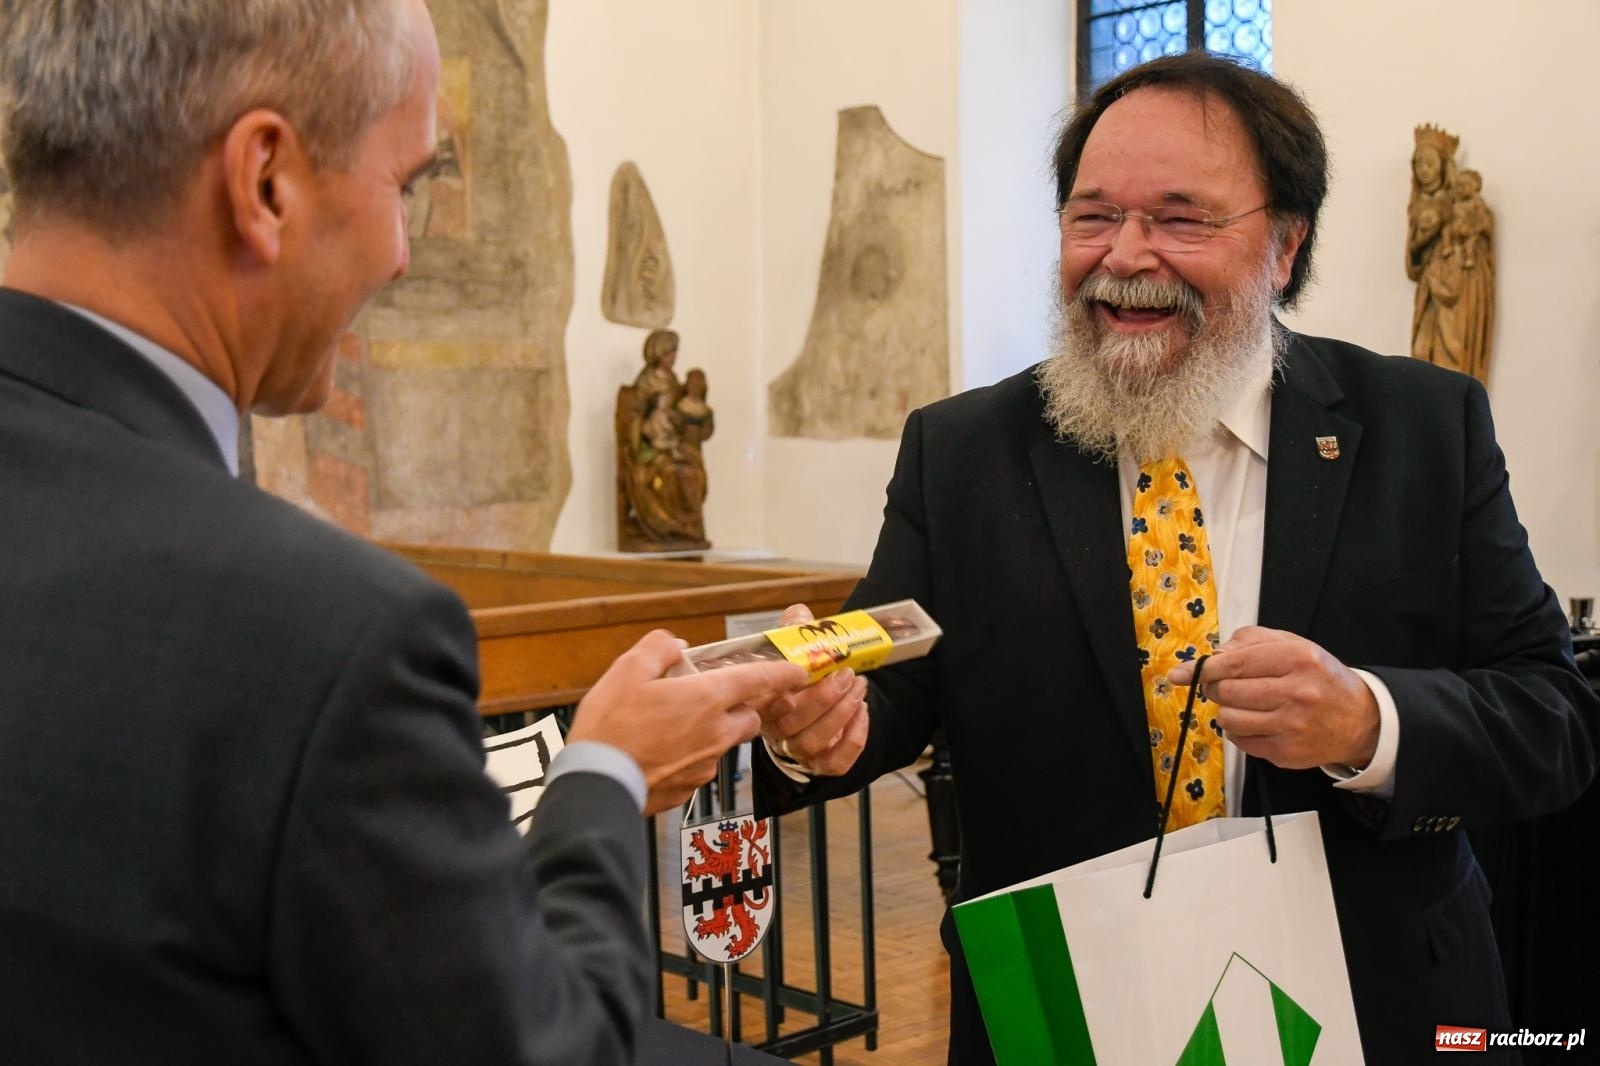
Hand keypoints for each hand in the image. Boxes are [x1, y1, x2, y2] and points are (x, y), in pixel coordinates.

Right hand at [568, 629, 806, 814]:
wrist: (596, 783)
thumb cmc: (610, 726)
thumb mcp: (627, 670)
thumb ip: (658, 649)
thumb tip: (674, 644)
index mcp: (706, 699)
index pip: (758, 681)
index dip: (782, 674)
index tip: (798, 672)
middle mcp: (715, 733)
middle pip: (749, 719)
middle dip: (742, 708)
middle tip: (712, 698)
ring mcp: (704, 765)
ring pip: (723, 744)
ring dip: (711, 732)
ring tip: (671, 725)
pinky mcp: (688, 789)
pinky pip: (698, 767)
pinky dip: (688, 756)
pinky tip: (659, 752)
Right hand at [755, 604, 869, 775]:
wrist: (817, 696)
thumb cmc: (800, 673)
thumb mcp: (793, 648)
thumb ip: (795, 630)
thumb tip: (799, 615)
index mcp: (761, 703)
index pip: (762, 704)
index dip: (779, 692)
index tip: (802, 671)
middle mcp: (775, 731)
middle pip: (792, 723)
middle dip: (824, 697)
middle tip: (846, 674)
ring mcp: (797, 751)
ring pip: (813, 742)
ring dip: (841, 714)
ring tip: (859, 688)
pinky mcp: (820, 764)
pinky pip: (835, 763)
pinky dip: (853, 740)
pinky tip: (862, 714)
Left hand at [1166, 626, 1379, 770]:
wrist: (1360, 721)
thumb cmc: (1319, 677)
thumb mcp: (1294, 645)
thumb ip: (1251, 640)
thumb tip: (1213, 655)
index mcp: (1297, 659)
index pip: (1234, 663)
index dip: (1202, 668)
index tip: (1179, 673)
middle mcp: (1296, 693)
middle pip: (1226, 691)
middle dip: (1215, 687)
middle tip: (1225, 686)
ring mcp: (1291, 727)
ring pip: (1227, 718)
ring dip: (1227, 710)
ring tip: (1246, 704)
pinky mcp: (1285, 753)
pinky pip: (1240, 741)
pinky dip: (1240, 730)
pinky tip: (1258, 721)